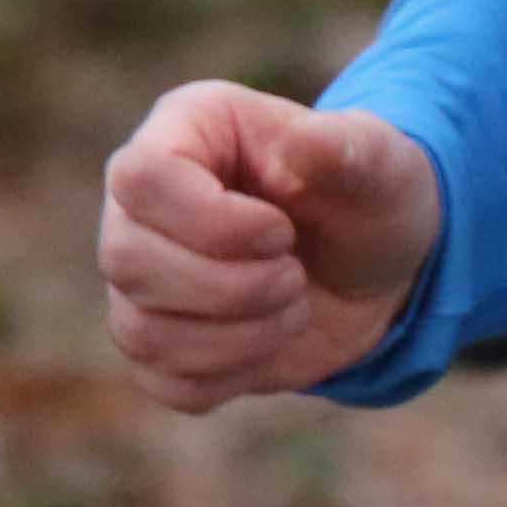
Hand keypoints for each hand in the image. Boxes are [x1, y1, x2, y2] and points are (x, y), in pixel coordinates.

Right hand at [99, 80, 443, 410]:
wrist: (376, 267)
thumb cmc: (369, 196)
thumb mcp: (380, 163)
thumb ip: (345, 148)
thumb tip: (300, 142)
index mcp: (186, 128)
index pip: (140, 178)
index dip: (211, 221)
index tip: (282, 232)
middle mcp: (143, 202)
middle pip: (126, 259)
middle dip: (230, 286)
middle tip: (295, 275)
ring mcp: (141, 275)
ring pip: (139, 329)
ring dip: (236, 334)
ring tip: (293, 303)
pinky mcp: (156, 341)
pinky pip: (162, 378)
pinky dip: (230, 372)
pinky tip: (272, 337)